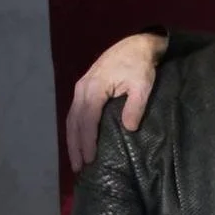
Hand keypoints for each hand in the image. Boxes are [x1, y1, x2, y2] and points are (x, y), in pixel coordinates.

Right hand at [66, 33, 164, 171]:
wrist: (135, 46)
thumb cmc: (140, 66)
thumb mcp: (142, 85)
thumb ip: (135, 106)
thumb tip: (129, 129)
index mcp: (94, 89)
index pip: (87, 121)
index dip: (87, 141)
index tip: (89, 159)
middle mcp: (82, 89)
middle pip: (74, 122)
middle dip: (75, 146)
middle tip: (78, 168)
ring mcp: (80, 88)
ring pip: (71, 118)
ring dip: (72, 140)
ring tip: (75, 160)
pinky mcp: (84, 89)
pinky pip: (75, 112)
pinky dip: (75, 129)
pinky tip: (78, 141)